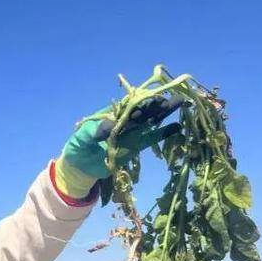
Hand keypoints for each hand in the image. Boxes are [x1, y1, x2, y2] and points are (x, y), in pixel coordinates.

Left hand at [55, 95, 184, 198]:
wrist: (81, 165)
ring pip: (152, 121)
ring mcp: (133, 133)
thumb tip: (109, 128)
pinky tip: (177, 127)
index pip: (130, 104)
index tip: (155, 98)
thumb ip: (95, 130)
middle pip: (145, 109)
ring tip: (182, 102)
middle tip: (176, 96)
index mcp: (113, 113)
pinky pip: (151, 138)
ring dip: (165, 113)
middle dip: (159, 103)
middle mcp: (126, 120)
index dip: (143, 101)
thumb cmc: (79, 145)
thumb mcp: (83, 136)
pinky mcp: (136, 146)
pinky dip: (163, 133)